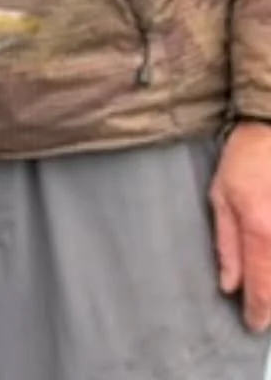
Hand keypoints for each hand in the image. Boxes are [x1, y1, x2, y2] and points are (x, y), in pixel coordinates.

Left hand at [211, 120, 270, 331]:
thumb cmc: (244, 161)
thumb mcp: (221, 197)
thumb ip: (226, 245)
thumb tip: (228, 286)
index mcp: (260, 229)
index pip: (263, 286)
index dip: (259, 312)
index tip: (253, 325)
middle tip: (263, 316)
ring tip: (266, 294)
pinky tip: (267, 260)